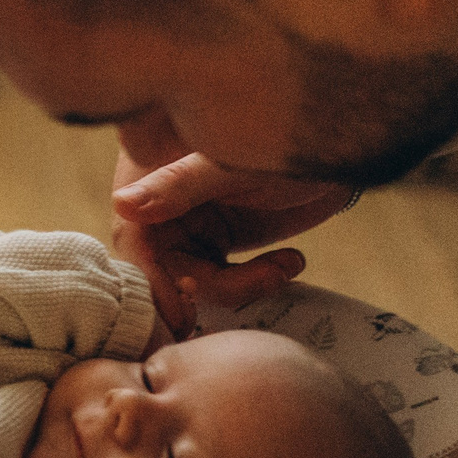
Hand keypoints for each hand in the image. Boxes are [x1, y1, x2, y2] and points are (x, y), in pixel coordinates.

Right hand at [111, 134, 351, 336]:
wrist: (335, 150)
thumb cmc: (282, 144)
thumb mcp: (230, 165)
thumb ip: (178, 184)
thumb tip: (122, 205)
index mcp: (148, 182)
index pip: (133, 240)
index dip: (151, 281)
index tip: (183, 313)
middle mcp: (161, 208)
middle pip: (160, 271)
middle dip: (209, 287)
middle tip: (260, 282)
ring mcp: (189, 228)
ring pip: (191, 283)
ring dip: (239, 287)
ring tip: (284, 266)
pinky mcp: (217, 243)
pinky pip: (218, 282)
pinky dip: (250, 285)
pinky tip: (288, 263)